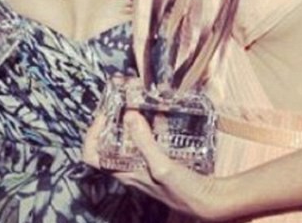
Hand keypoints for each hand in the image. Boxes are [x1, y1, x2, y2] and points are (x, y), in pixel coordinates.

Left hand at [83, 110, 225, 219]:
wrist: (210, 203)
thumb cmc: (184, 192)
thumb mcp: (162, 166)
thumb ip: (145, 142)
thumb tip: (129, 115)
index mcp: (125, 173)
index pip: (92, 156)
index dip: (91, 134)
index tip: (103, 114)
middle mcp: (132, 168)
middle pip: (110, 142)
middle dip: (112, 119)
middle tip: (119, 99)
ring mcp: (146, 163)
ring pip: (130, 138)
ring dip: (131, 119)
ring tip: (136, 99)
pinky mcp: (161, 159)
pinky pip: (151, 137)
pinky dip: (152, 123)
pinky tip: (160, 111)